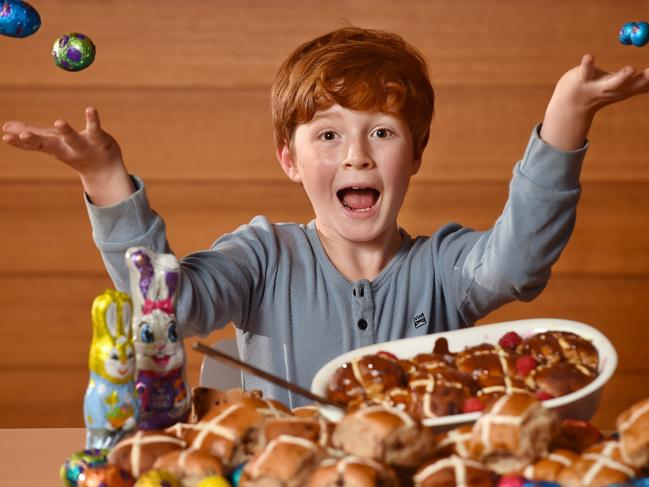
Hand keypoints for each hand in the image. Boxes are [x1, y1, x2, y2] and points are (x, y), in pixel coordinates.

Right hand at [2, 107, 134, 204]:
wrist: (105, 172)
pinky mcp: (99, 139)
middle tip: (22, 135)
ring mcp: (83, 145)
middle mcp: (66, 148)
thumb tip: (5, 128)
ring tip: (59, 122)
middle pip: (50, 144)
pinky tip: (90, 109)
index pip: (35, 144)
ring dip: (66, 131)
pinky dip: (93, 119)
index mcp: (53, 148)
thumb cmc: (75, 153)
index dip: (20, 142)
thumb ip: (31, 136)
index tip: (6, 137)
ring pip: (73, 138)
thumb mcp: (52, 145)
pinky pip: (95, 128)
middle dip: (36, 140)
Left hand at [554, 54, 648, 114]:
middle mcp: (614, 89)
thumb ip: (644, 83)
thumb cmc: (601, 92)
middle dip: (644, 79)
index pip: (645, 83)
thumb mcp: (624, 89)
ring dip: (622, 77)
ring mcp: (598, 86)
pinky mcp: (582, 79)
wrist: (571, 104)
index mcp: (626, 89)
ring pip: (611, 82)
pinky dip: (587, 63)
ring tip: (632, 69)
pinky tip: (589, 56)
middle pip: (631, 85)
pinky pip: (585, 71)